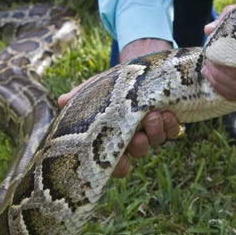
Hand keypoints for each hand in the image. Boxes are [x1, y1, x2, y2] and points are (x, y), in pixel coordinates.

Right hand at [58, 38, 181, 177]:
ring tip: (155, 115)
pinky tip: (169, 113)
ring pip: (156, 141)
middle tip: (138, 134)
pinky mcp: (170, 122)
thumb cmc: (112, 84)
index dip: (116, 166)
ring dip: (156, 131)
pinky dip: (172, 124)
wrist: (139, 68)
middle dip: (138, 145)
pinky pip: (173, 131)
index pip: (114, 162)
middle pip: (137, 151)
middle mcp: (134, 138)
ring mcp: (153, 131)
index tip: (115, 162)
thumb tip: (62, 101)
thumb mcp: (95, 89)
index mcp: (114, 136)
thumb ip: (80, 97)